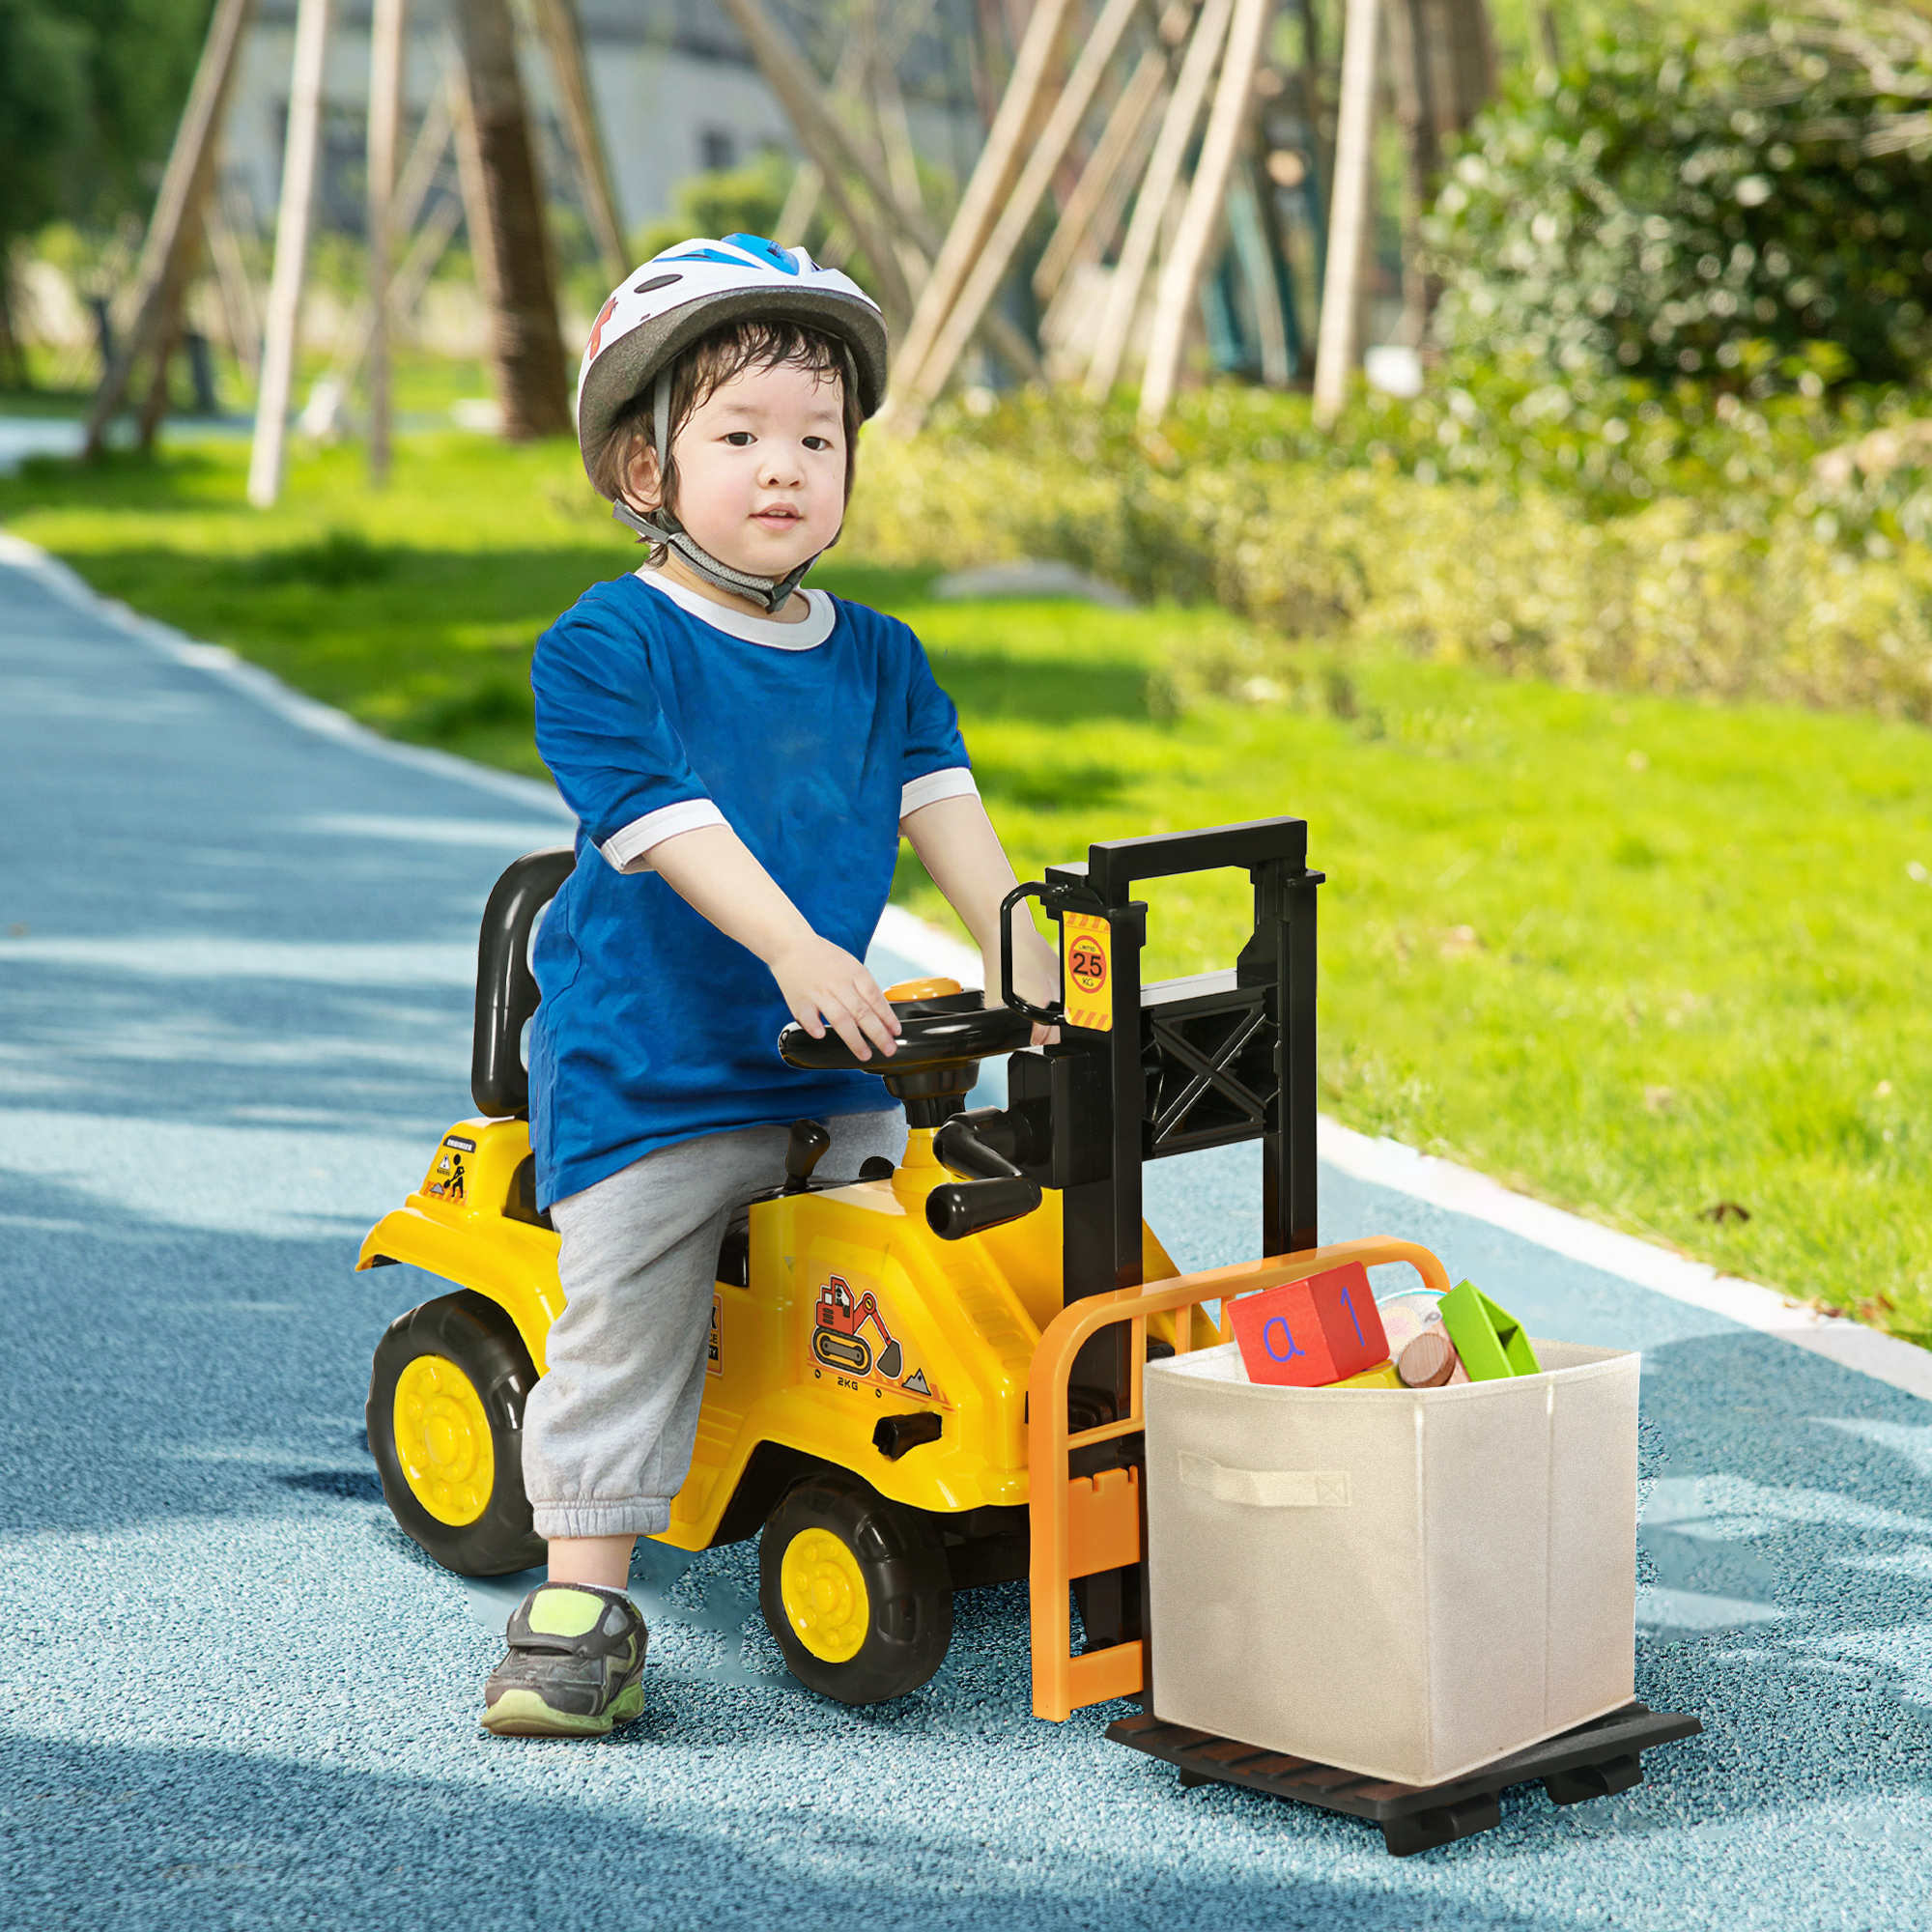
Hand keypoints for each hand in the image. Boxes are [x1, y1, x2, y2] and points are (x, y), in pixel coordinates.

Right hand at [771, 935, 900, 1060]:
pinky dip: (814, 1025)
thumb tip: (882, 1011)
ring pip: (840, 1019)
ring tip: (865, 1054)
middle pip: (862, 1012)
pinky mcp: (800, 1000)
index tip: (895, 1032)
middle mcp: (839, 984)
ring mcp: (819, 992)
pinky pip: (807, 1015)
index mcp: (854, 973)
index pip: (875, 998)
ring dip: (854, 1039)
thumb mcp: (851, 965)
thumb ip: (863, 987)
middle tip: (889, 1049)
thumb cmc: (824, 957)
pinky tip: (821, 1035)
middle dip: (878, 1034)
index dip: (887, 1017)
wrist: (792, 945)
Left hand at [1011, 931, 1061, 1045]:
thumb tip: (1001, 1025)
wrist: (1010, 931)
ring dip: (1054, 1012)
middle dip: (1049, 1031)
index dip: (1040, 1039)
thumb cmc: (1004, 956)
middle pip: (1061, 1024)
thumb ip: (1000, 1014)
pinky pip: (1064, 990)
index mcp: (1042, 1001)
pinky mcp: (1063, 968)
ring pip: (1065, 1007)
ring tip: (1038, 1007)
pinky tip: (1041, 988)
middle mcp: (1057, 991)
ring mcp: (1062, 979)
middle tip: (1037, 1029)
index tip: (1035, 1039)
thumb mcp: (994, 994)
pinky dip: (1056, 994)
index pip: (1050, 1033)